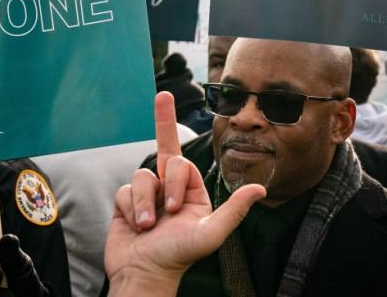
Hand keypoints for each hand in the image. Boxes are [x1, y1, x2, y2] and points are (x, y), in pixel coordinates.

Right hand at [104, 92, 264, 295]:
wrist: (143, 274)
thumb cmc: (177, 257)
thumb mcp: (210, 233)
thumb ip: (234, 209)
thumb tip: (261, 189)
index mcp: (193, 195)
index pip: (184, 165)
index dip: (175, 179)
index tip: (172, 207)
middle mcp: (171, 192)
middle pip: (167, 151)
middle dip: (165, 129)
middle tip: (164, 112)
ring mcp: (149, 197)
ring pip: (142, 176)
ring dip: (142, 203)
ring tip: (145, 226)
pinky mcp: (128, 205)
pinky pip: (125, 190)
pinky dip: (128, 209)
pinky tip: (134, 226)